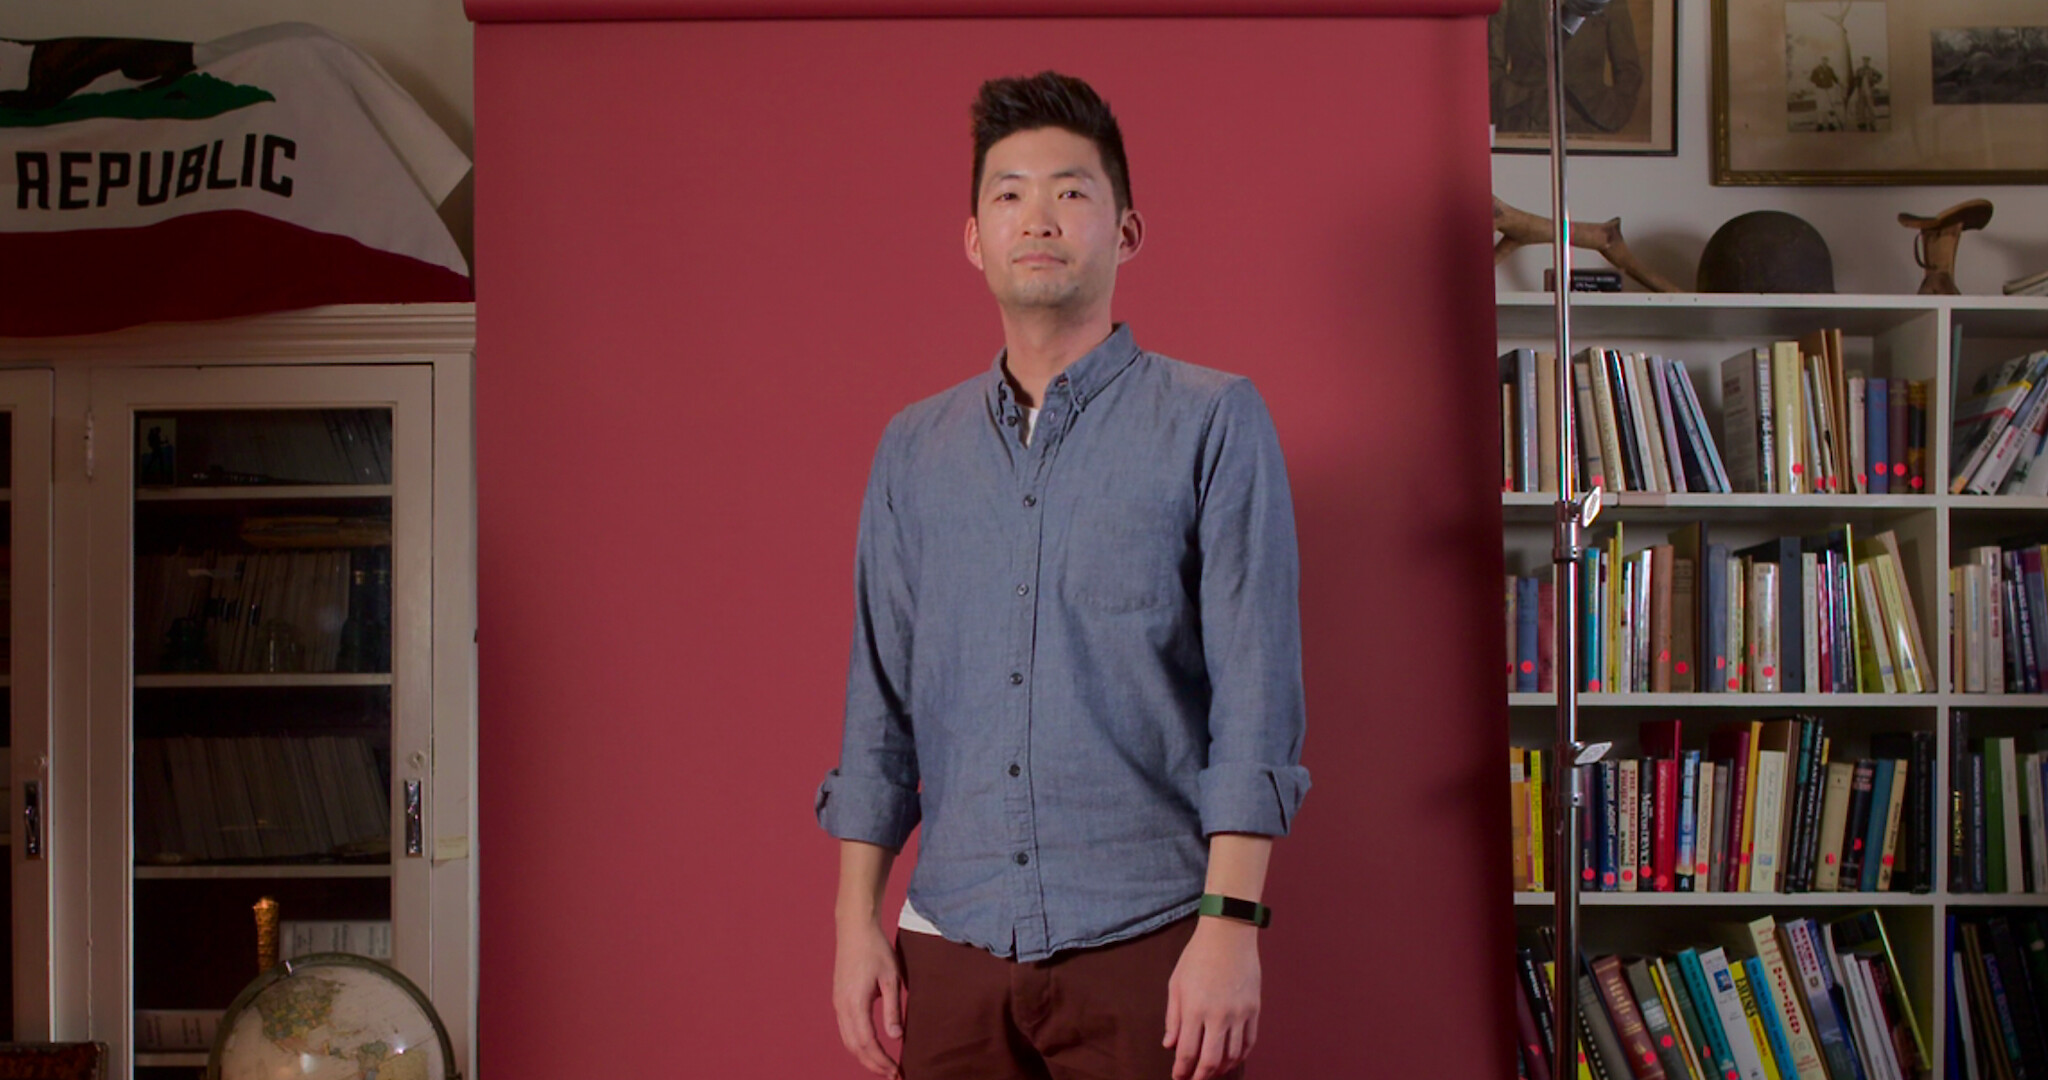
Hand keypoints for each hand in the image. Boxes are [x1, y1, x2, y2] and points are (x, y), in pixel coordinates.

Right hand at [833, 918, 904, 1077]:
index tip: (896, 1071)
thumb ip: (892, 1009)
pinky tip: (871, 1047)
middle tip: (893, 1074)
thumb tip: (896, 1037)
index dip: (881, 1061)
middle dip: (873, 1064)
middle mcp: (842, 1007)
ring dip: (865, 1057)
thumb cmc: (876, 950)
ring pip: (848, 1041)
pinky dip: (858, 1044)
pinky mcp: (839, 999)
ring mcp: (838, 1003)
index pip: (867, 1043)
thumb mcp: (891, 978)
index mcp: (855, 1003)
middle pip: (855, 1047)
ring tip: (883, 1066)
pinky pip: (846, 1030)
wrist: (855, 929)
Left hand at [1163, 917, 1260, 1079]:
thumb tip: (1170, 1045)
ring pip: (1233, 1055)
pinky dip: (1240, 1056)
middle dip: (1201, 1076)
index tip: (1178, 1077)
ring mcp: (1240, 1013)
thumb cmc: (1198, 956)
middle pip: (1211, 1060)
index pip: (1188, 1052)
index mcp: (1194, 1008)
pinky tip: (1231, 1060)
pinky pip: (1249, 1042)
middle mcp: (1218, 1015)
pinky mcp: (1254, 1009)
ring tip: (1211, 1072)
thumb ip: (1173, 1017)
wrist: (1229, 934)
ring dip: (1221, 1069)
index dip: (1182, 1070)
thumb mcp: (1176, 984)